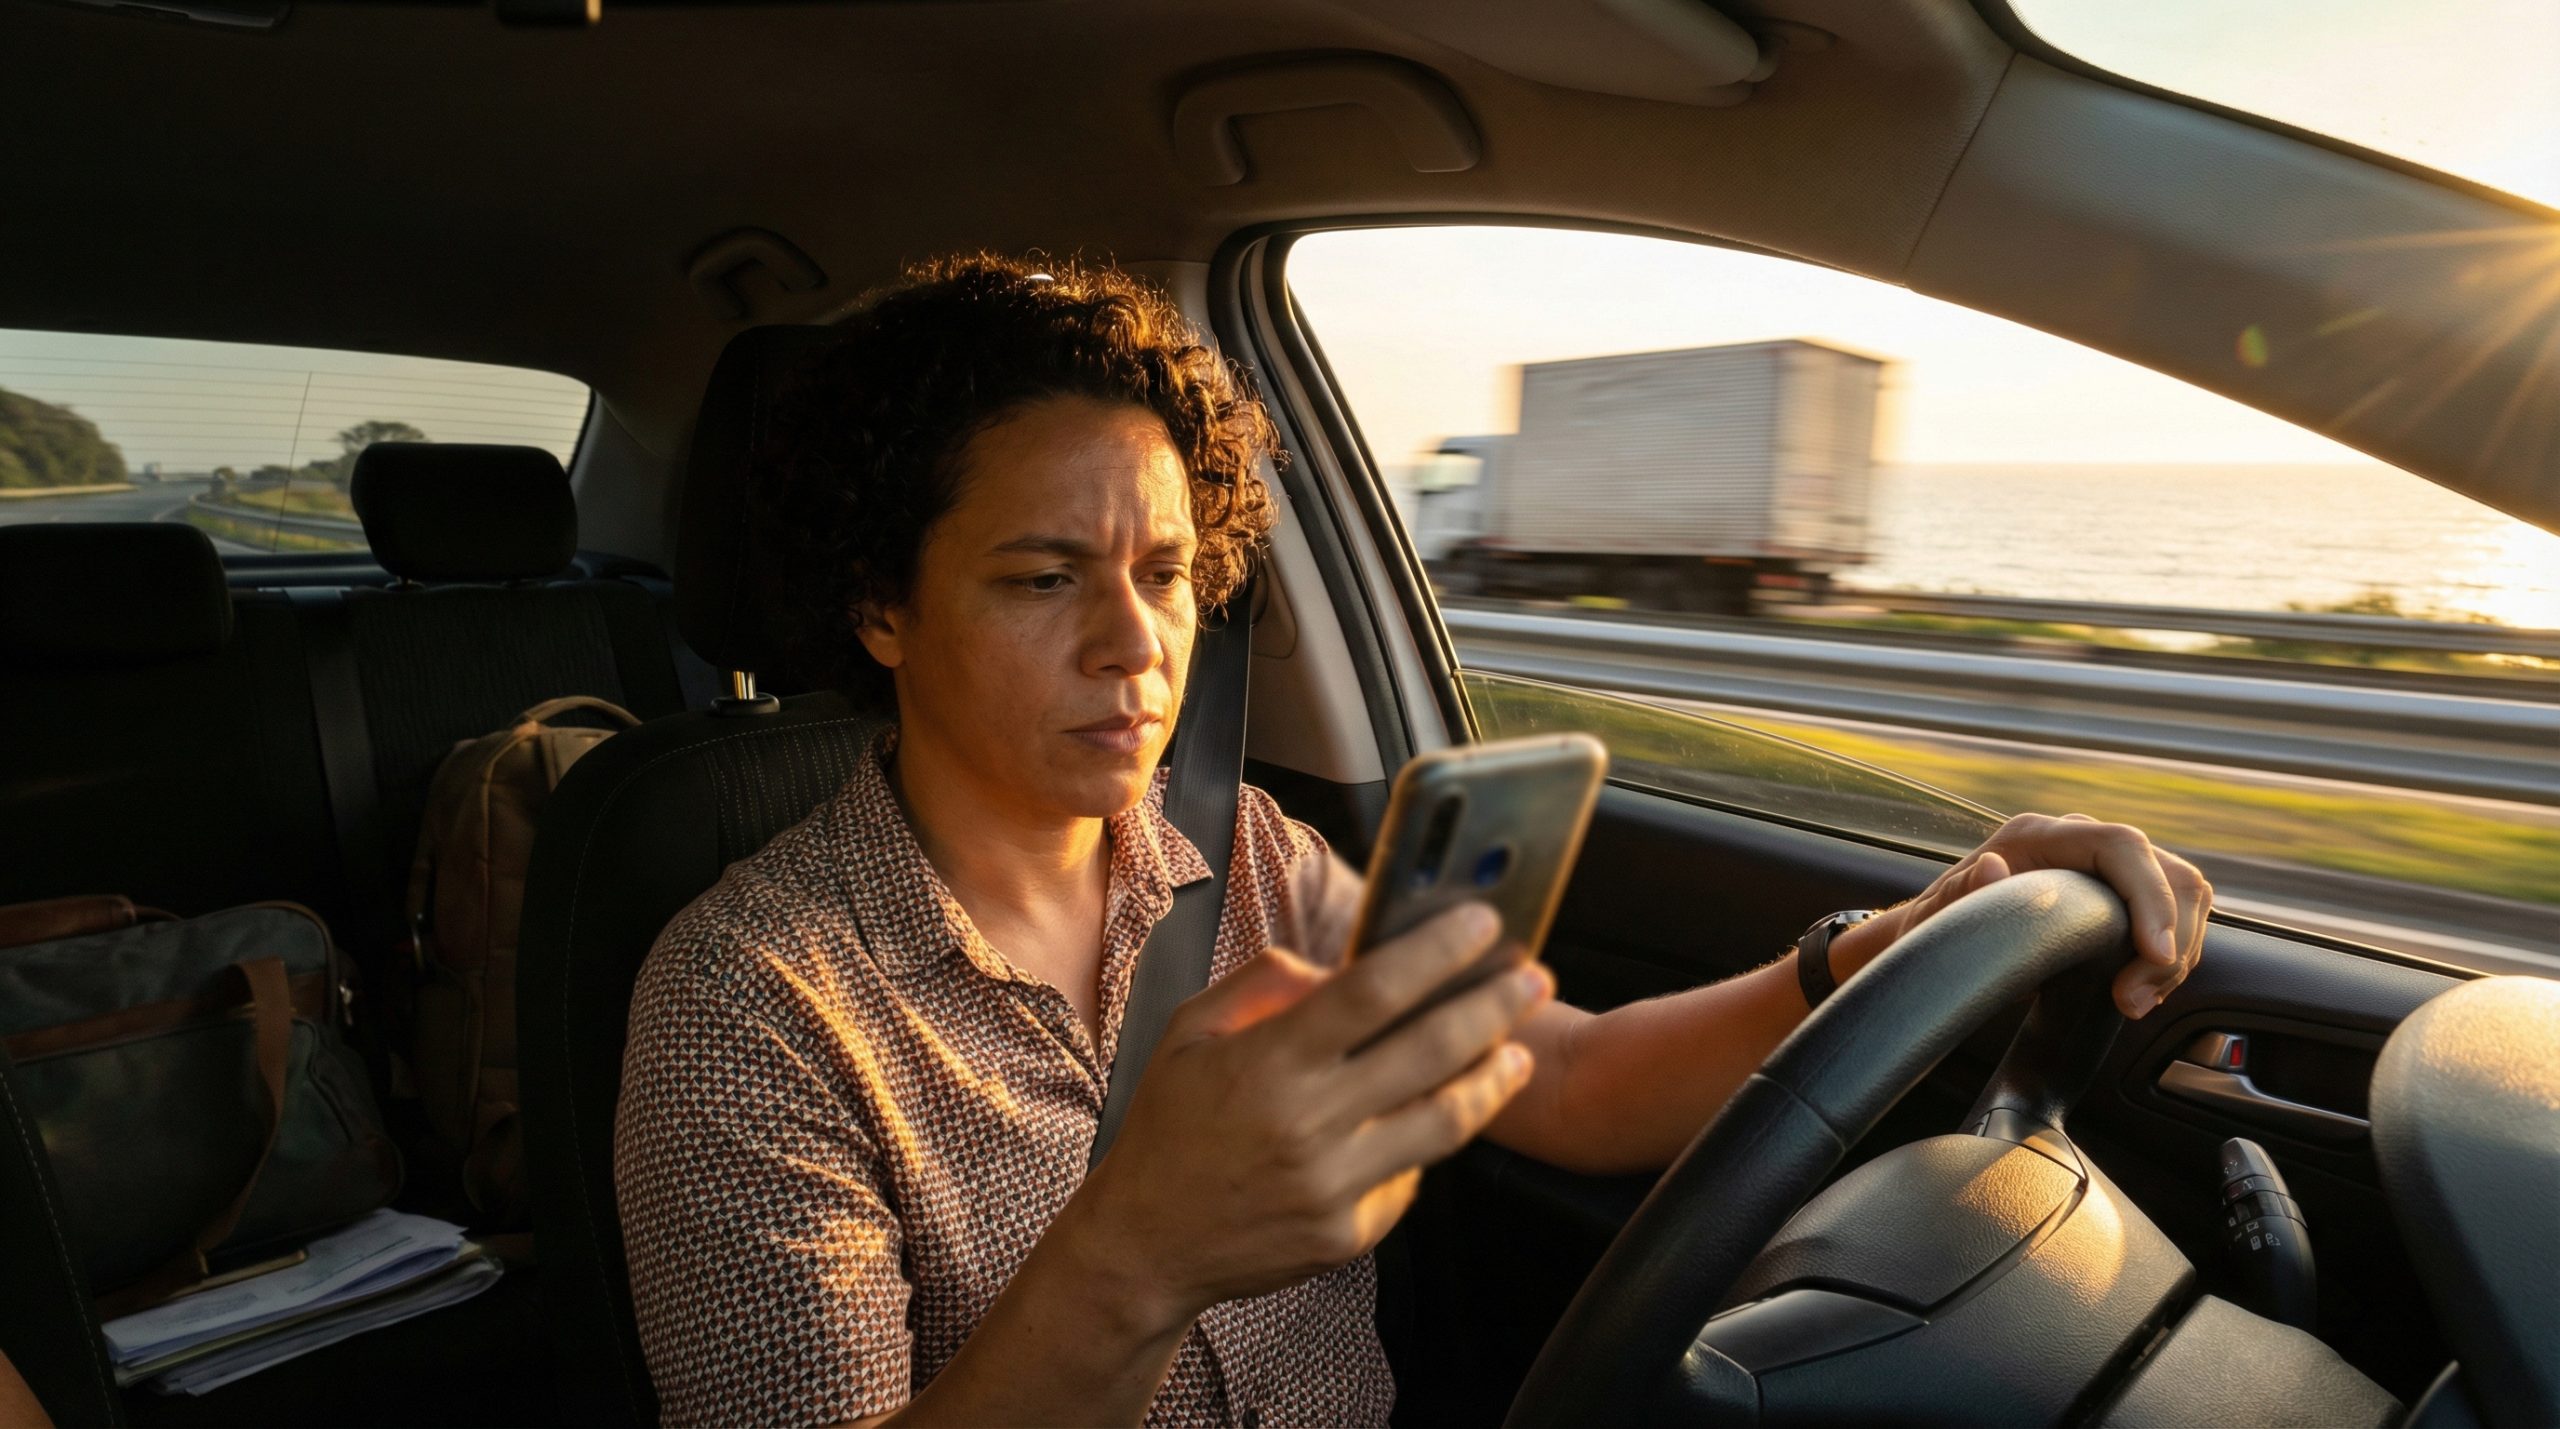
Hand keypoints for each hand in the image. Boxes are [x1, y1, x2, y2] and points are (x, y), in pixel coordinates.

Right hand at [1066, 897, 1552, 1327]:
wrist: (1148, 1243)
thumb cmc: (1170, 1127)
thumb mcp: (1190, 1032)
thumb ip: (1262, 986)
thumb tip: (1334, 967)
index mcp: (1268, 1062)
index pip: (1373, 991)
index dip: (1436, 953)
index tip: (1481, 923)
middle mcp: (1307, 1123)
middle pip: (1429, 1051)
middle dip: (1493, 1007)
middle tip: (1533, 977)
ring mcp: (1333, 1185)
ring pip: (1442, 1122)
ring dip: (1491, 1080)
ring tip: (1516, 1052)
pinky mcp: (1348, 1233)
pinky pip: (1410, 1176)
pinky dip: (1428, 1140)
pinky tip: (1437, 1116)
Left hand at [1827, 813, 2211, 1017]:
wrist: (1935, 939)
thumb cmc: (1935, 929)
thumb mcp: (1936, 919)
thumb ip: (1960, 895)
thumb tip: (1991, 869)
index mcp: (2037, 837)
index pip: (2120, 845)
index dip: (2150, 896)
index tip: (2154, 953)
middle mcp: (2078, 841)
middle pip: (2166, 871)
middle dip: (2169, 940)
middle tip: (2134, 1000)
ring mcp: (2103, 867)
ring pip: (2180, 894)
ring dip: (2174, 954)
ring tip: (2134, 1001)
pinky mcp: (2118, 897)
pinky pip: (2170, 916)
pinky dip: (2168, 957)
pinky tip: (2139, 990)